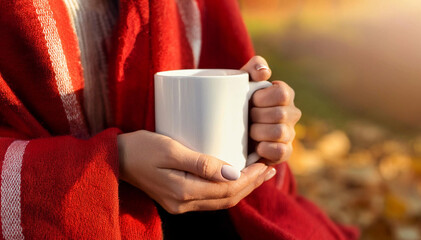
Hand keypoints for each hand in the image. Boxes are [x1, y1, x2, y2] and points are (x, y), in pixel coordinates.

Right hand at [118, 130, 275, 213]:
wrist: (117, 158)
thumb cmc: (141, 148)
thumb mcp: (170, 150)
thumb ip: (201, 163)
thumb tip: (233, 173)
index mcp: (183, 192)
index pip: (227, 190)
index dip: (250, 178)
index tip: (265, 163)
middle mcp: (184, 203)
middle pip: (227, 199)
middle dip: (251, 184)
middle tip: (269, 168)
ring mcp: (181, 203)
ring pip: (221, 201)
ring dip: (242, 187)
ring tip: (259, 173)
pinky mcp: (179, 198)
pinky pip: (211, 198)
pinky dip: (228, 189)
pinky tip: (235, 177)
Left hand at [241, 56, 301, 164]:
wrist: (225, 126)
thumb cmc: (235, 99)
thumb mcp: (241, 80)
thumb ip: (254, 66)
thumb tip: (264, 72)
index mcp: (284, 94)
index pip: (282, 94)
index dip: (262, 98)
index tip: (250, 101)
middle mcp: (291, 113)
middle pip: (280, 114)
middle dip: (257, 116)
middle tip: (246, 118)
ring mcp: (289, 134)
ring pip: (280, 132)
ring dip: (259, 132)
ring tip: (248, 132)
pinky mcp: (283, 152)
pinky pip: (283, 151)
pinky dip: (268, 149)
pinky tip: (257, 147)